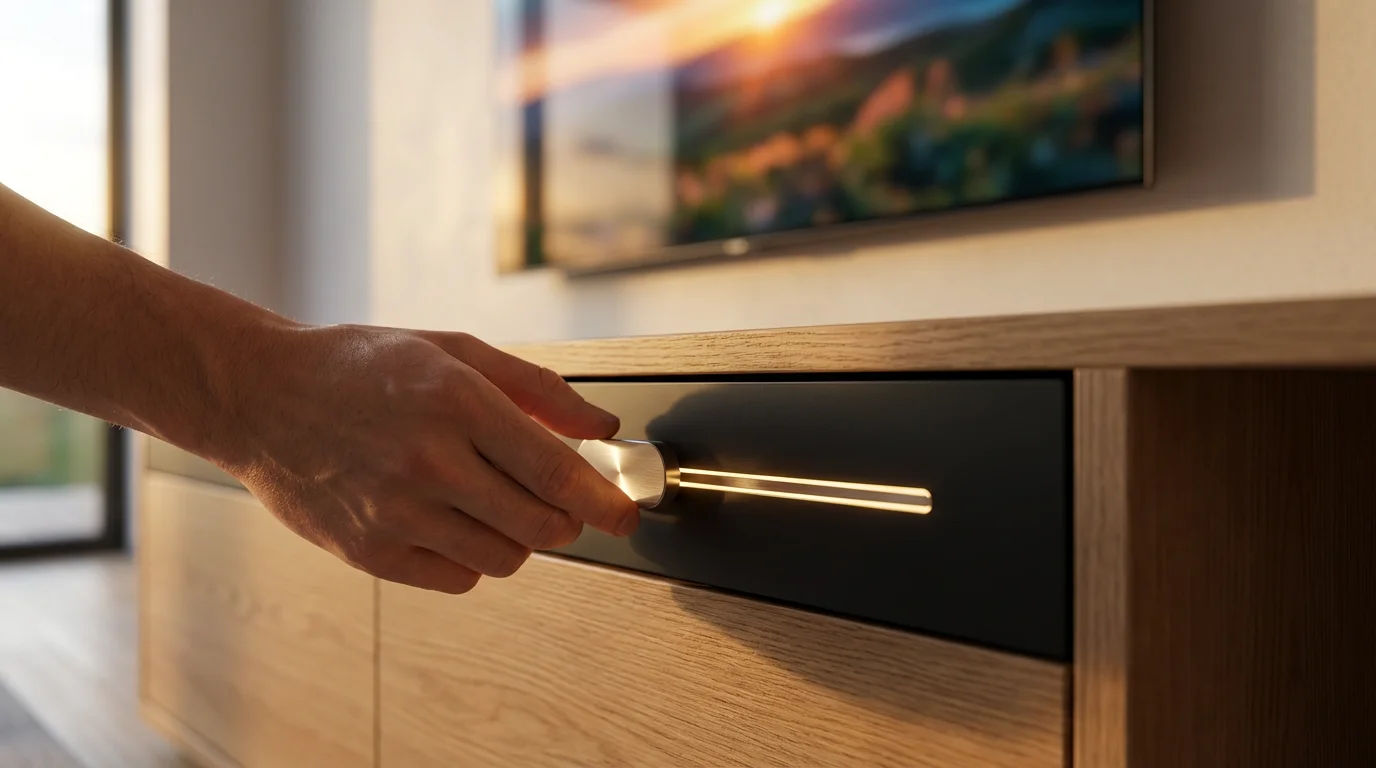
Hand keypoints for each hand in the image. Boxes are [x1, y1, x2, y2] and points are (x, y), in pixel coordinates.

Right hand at [215, 323, 638, 593]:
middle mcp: (429, 460)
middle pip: (540, 527)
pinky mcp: (369, 552)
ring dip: (519, 540)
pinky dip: (471, 560)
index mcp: (456, 401)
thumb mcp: (453, 352)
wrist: (261, 396)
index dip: (604, 502)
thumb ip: (536, 389)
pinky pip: (456, 578)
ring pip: (503, 560)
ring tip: (494, 504)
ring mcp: (396, 512)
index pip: (555, 473)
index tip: (626, 515)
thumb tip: (602, 428)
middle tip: (560, 506)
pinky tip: (453, 523)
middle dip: (566, 522)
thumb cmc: (362, 367)